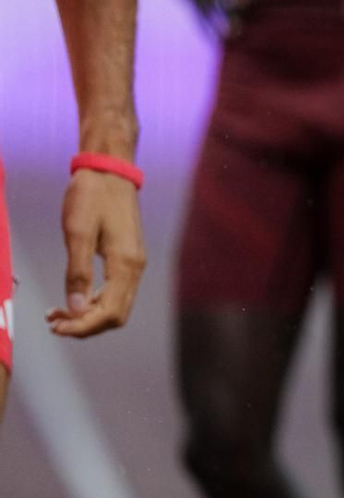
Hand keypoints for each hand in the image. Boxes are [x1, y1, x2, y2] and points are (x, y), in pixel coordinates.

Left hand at [47, 170, 144, 338]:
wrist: (109, 170)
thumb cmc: (91, 196)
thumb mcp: (78, 232)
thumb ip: (78, 273)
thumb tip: (76, 309)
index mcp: (125, 263)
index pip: (109, 312)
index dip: (83, 326)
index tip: (57, 327)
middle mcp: (135, 268)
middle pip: (116, 315)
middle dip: (85, 325)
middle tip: (54, 323)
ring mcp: (134, 263)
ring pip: (117, 306)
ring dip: (89, 316)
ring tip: (59, 314)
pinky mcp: (128, 258)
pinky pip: (116, 292)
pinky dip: (95, 302)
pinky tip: (76, 299)